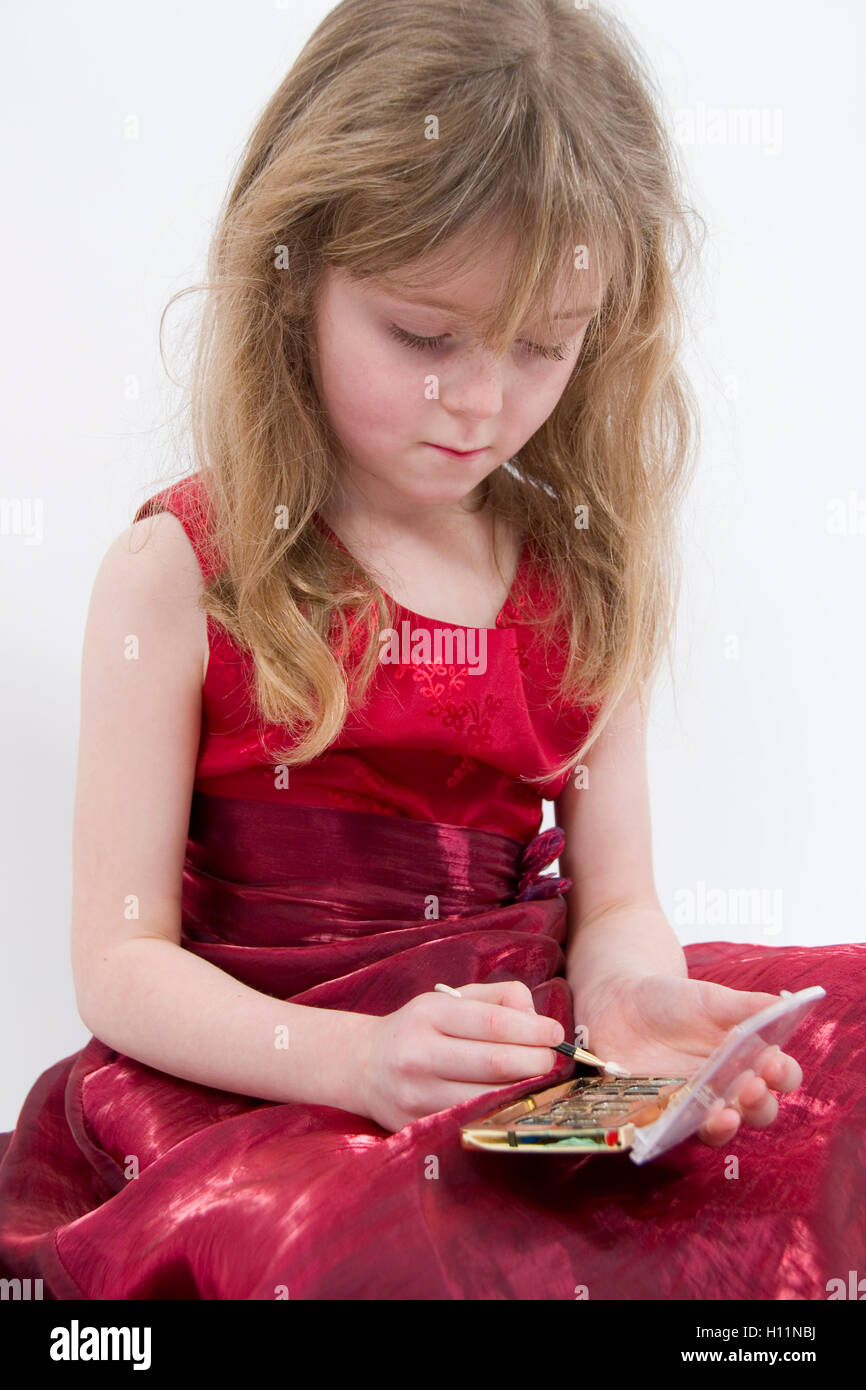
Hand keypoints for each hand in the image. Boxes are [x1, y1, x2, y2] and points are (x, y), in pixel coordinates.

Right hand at [356, 980, 564, 1132]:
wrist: (364, 1066)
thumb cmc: (420, 1029)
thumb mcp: (450, 1000)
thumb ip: (498, 999)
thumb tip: (537, 1019)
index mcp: (428, 1015)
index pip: (492, 1024)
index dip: (533, 1030)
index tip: (556, 1033)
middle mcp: (419, 1055)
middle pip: (495, 1063)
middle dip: (536, 1062)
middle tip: (554, 1059)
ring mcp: (417, 1096)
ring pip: (488, 1098)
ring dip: (525, 1091)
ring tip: (541, 1081)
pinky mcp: (418, 1126)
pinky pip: (473, 1121)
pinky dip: (501, 1111)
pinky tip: (515, 1102)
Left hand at [575, 973, 802, 1147]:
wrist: (620, 1004)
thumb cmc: (673, 1000)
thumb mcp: (711, 999)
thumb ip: (747, 1005)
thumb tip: (788, 1003)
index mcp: (749, 1058)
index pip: (780, 1075)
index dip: (783, 1075)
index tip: (774, 1064)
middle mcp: (728, 1088)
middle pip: (757, 1110)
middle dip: (759, 1104)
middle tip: (751, 1088)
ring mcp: (696, 1106)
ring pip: (720, 1127)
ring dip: (726, 1125)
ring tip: (724, 1114)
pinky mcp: (662, 1116)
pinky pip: (674, 1131)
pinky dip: (678, 1129)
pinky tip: (676, 1119)